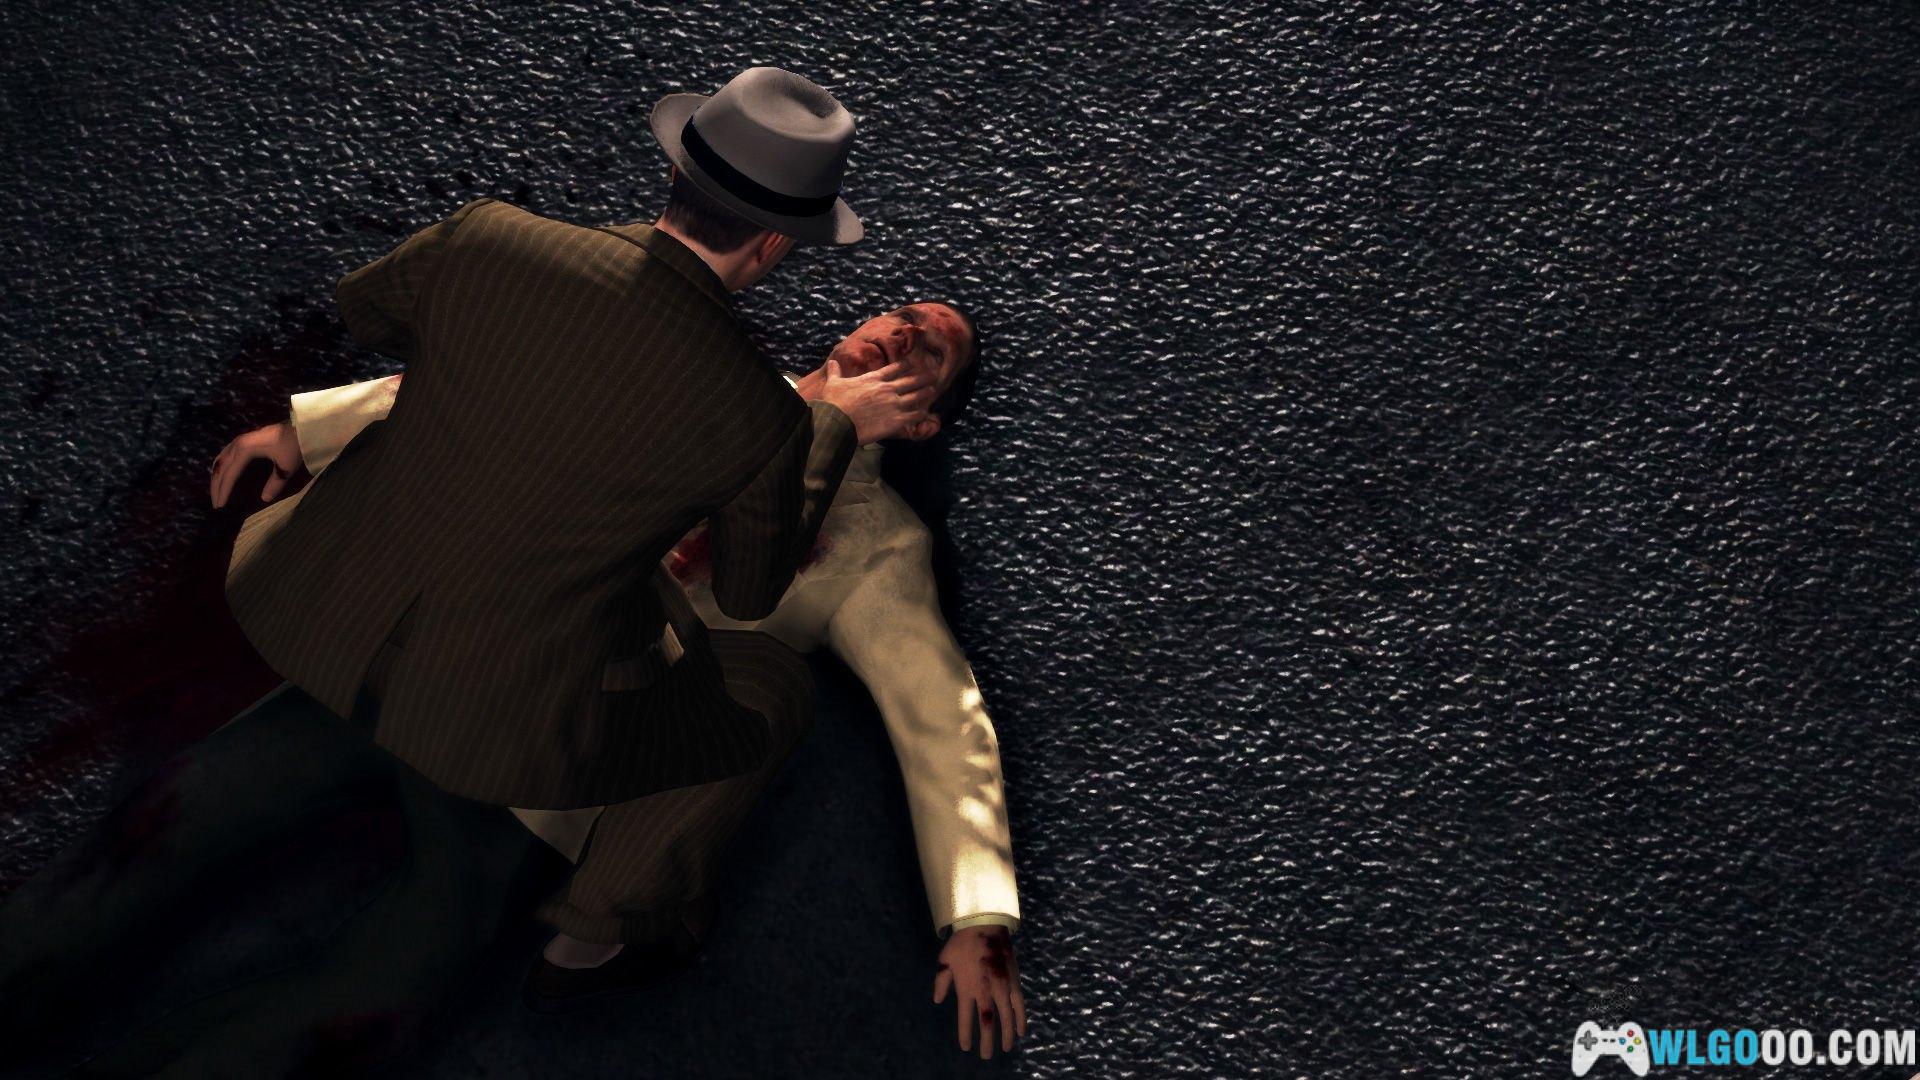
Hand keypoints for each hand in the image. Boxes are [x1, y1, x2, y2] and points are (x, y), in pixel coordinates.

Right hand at [210, 421, 302, 507]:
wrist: (302, 427)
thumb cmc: (294, 446)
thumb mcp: (286, 467)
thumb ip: (275, 483)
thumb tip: (264, 498)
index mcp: (245, 449)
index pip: (230, 473)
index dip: (224, 490)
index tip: (221, 505)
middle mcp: (238, 443)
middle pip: (221, 467)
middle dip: (216, 486)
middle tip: (215, 503)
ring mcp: (240, 440)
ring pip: (221, 460)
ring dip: (217, 477)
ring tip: (216, 492)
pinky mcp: (245, 440)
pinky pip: (226, 455)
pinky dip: (222, 468)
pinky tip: (223, 476)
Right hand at [805, 359, 936, 443]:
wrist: (837, 422)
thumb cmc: (834, 403)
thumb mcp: (833, 383)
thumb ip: (835, 372)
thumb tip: (832, 362)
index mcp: (874, 379)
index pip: (894, 368)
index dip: (905, 366)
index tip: (912, 364)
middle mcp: (887, 389)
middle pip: (911, 380)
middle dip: (922, 377)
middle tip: (932, 375)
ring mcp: (894, 404)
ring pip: (917, 396)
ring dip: (926, 393)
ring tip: (933, 390)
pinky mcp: (897, 420)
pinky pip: (915, 415)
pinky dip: (922, 413)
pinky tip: (927, 413)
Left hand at [932, 924, 1027, 1058]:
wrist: (983, 924)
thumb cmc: (962, 942)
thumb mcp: (945, 961)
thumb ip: (941, 982)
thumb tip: (937, 1001)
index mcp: (966, 989)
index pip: (965, 1019)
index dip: (965, 1034)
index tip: (966, 1047)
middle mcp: (984, 992)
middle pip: (987, 1023)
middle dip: (987, 1042)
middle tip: (986, 1056)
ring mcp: (1000, 988)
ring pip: (1005, 1018)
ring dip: (1006, 1035)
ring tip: (1006, 1048)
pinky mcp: (1013, 982)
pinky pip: (1019, 1004)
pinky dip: (1020, 1018)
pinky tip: (1021, 1031)